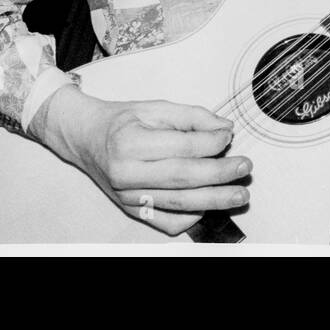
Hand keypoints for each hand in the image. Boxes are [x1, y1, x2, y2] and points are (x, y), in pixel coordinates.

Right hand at [31, 85, 250, 234]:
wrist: (85, 138)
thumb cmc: (120, 121)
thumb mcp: (154, 107)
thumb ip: (191, 117)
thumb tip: (224, 129)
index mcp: (130, 143)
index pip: (182, 147)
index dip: (211, 143)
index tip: (229, 137)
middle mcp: (126, 174)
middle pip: (184, 178)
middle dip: (220, 174)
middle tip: (244, 167)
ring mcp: (128, 197)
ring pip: (180, 204)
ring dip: (215, 200)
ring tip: (239, 193)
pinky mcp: (132, 210)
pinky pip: (167, 222)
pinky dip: (192, 217)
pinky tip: (208, 204)